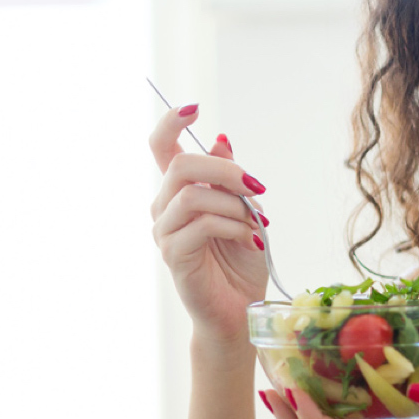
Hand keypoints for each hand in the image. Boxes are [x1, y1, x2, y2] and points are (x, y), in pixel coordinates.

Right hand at [149, 105, 269, 341]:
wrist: (241, 310)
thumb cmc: (241, 261)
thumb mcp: (245, 211)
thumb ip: (231, 179)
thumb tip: (223, 139)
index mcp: (180, 192)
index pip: (161, 147)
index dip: (171, 122)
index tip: (193, 107)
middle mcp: (164, 208)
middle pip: (180, 164)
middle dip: (225, 169)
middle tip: (256, 187)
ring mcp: (165, 232)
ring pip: (192, 195)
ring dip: (234, 205)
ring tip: (256, 225)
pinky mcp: (174, 255)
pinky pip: (201, 224)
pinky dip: (233, 226)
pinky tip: (251, 240)